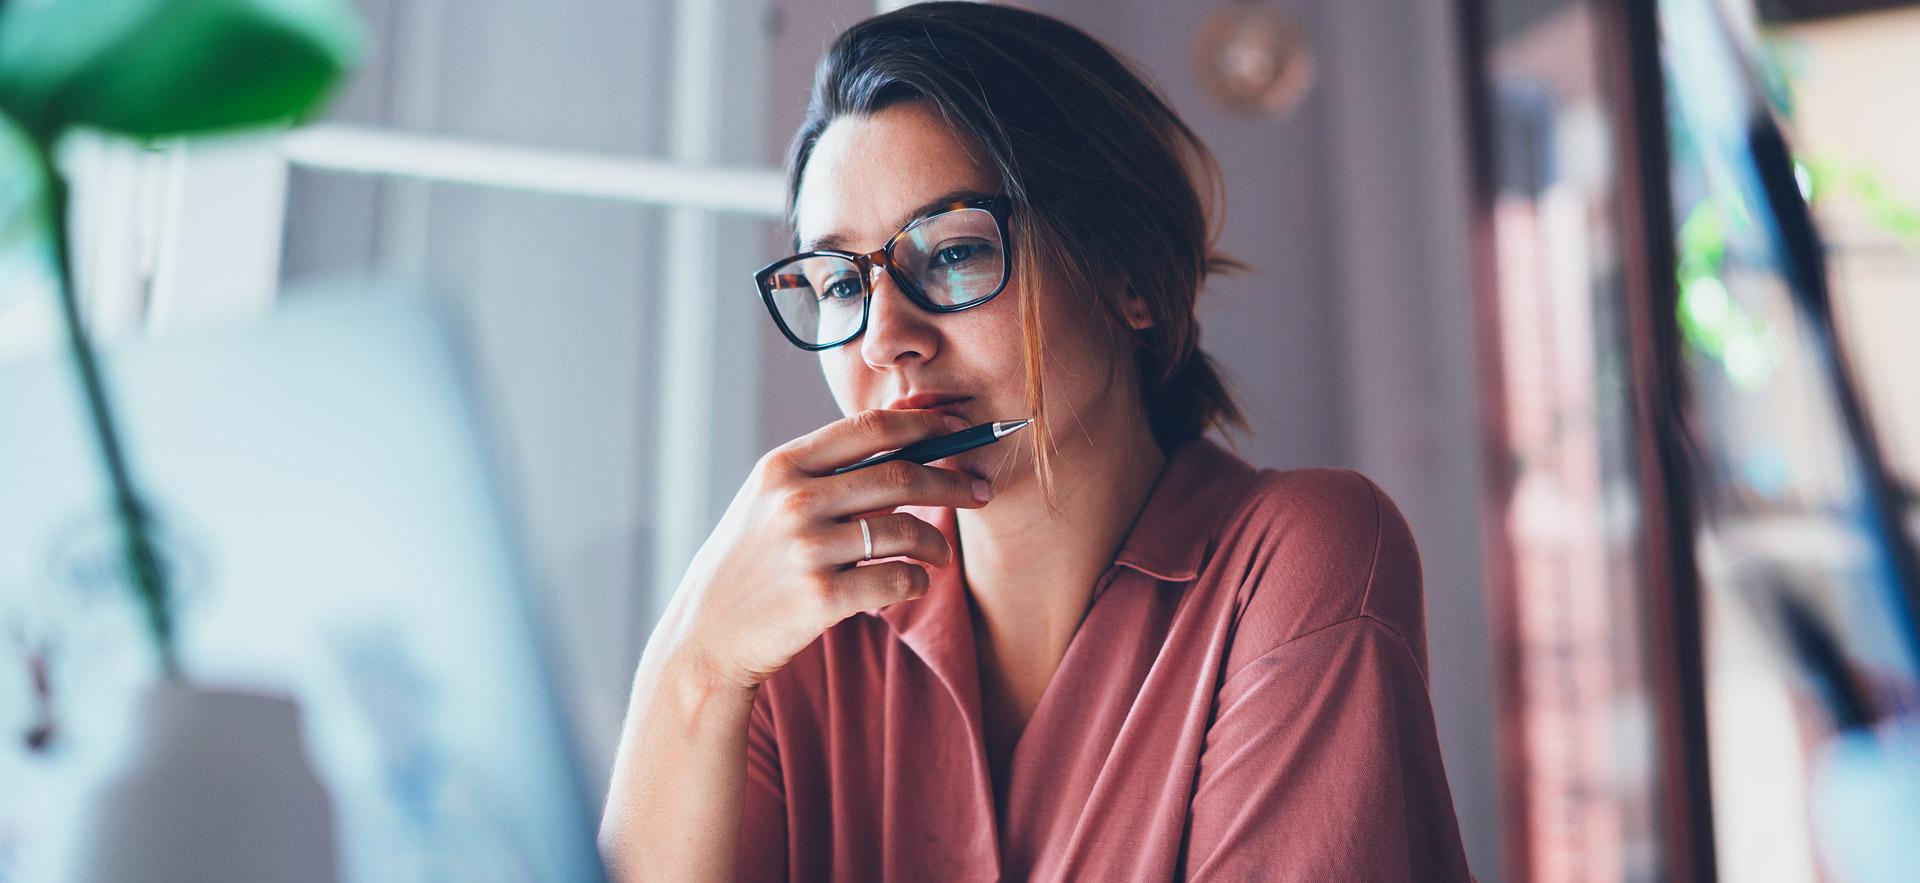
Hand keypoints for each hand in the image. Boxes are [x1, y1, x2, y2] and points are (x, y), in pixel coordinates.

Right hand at [654, 409, 994, 690]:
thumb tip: (904, 432)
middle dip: (952, 481)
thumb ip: (825, 470)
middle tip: (980, 491)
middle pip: (900, 475)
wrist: (706, 635)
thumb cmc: (751, 562)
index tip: (959, 427)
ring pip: (906, 531)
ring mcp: (807, 549)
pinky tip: (914, 583)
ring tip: (942, 555)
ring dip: (938, 543)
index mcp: (783, 466)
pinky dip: (917, 582)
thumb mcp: (770, 501)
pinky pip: (897, 581)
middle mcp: (794, 499)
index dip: (924, 423)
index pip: (870, 427)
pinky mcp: (820, 598)